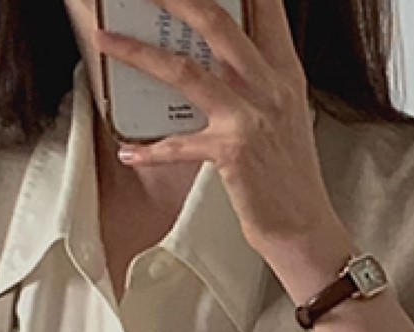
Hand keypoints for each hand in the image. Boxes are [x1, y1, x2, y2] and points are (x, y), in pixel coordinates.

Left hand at [91, 0, 347, 280]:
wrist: (305, 228)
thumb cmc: (289, 175)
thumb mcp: (283, 112)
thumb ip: (257, 77)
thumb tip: (217, 55)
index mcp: (283, 71)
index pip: (264, 7)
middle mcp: (268, 86)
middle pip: (216, 21)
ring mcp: (249, 117)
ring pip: (184, 71)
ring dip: (138, 53)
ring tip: (108, 39)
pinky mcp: (230, 153)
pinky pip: (178, 145)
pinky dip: (150, 150)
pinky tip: (128, 152)